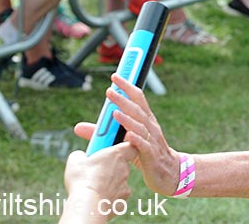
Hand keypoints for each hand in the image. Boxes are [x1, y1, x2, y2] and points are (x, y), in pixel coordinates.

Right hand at [63, 143, 135, 217]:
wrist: (87, 206)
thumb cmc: (82, 180)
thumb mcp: (75, 160)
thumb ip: (81, 155)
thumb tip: (81, 156)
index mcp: (116, 155)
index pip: (130, 147)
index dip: (124, 148)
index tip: (114, 151)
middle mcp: (124, 169)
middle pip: (122, 165)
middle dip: (111, 167)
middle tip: (96, 171)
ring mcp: (125, 186)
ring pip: (118, 181)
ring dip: (109, 183)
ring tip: (94, 188)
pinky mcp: (123, 201)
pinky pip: (117, 195)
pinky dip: (109, 197)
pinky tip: (97, 198)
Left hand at [74, 75, 180, 196]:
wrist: (170, 172)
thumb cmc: (147, 152)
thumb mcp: (126, 139)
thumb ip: (103, 132)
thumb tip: (78, 127)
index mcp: (146, 119)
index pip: (138, 98)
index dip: (127, 86)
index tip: (115, 76)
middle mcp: (150, 126)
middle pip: (137, 110)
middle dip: (123, 100)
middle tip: (109, 91)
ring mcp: (152, 140)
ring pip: (140, 126)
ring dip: (127, 118)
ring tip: (114, 113)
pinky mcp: (152, 155)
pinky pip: (144, 146)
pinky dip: (136, 139)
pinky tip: (128, 135)